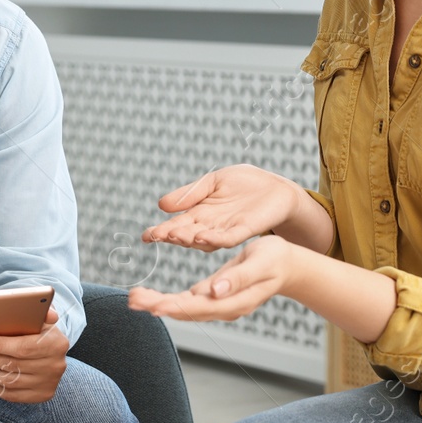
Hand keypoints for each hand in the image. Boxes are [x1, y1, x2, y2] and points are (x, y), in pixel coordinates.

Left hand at [0, 307, 68, 402]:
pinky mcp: (40, 396)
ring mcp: (48, 383)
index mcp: (56, 343)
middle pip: (12, 365)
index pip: (24, 347)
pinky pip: (11, 394)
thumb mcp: (38, 317)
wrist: (50, 350)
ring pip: (9, 381)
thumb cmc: (36, 328)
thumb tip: (47, 313)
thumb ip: (38, 311)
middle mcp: (55, 365)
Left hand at [129, 234, 296, 321]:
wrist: (287, 265)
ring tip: (134, 298)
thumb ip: (237, 279)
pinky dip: (168, 299)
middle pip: (186, 311)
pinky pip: (187, 301)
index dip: (175, 306)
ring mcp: (219, 304)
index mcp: (234, 301)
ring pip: (184, 308)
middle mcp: (224, 307)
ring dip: (158, 303)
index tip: (153, 305)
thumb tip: (213, 292)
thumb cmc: (275, 260)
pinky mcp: (214, 296)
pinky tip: (151, 297)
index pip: (199, 307)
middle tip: (132, 299)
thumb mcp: (260, 263)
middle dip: (158, 305)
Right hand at [145, 164, 301, 251]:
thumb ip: (190, 194)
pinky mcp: (244, 229)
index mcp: (200, 214)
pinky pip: (228, 238)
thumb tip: (161, 205)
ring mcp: (226, 229)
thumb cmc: (245, 184)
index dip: (160, 231)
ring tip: (174, 236)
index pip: (176, 224)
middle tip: (156, 236)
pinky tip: (202, 237)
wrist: (276, 187)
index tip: (145, 235)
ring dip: (189, 238)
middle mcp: (210, 226)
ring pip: (203, 239)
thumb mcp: (212, 183)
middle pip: (186, 234)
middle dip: (170, 235)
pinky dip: (215, 239)